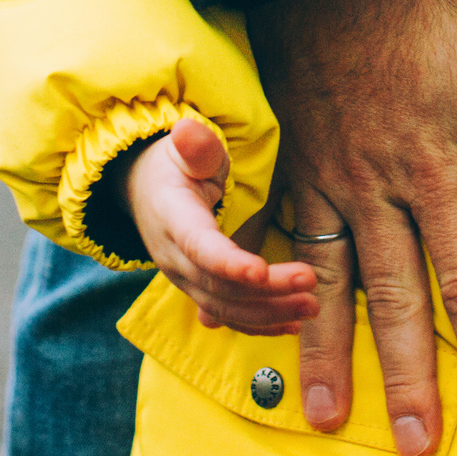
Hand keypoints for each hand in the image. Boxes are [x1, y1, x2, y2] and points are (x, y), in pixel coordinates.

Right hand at [123, 116, 317, 333]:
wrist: (145, 190)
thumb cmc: (173, 164)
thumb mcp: (183, 148)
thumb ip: (195, 146)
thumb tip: (187, 131)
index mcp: (171, 218)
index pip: (199, 246)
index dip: (228, 263)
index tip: (260, 271)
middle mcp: (174, 258)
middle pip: (219, 284)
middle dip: (267, 290)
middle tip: (311, 281)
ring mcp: (184, 279)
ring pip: (225, 307)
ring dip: (269, 312)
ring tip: (312, 306)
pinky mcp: (198, 290)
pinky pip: (226, 315)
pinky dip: (258, 324)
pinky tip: (291, 324)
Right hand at [247, 0, 456, 455]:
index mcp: (442, 168)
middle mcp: (379, 188)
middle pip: (397, 303)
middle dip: (412, 381)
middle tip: (420, 445)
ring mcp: (326, 175)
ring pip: (329, 283)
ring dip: (331, 355)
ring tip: (330, 414)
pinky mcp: (289, 155)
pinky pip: (278, 237)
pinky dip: (269, 289)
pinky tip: (262, 323)